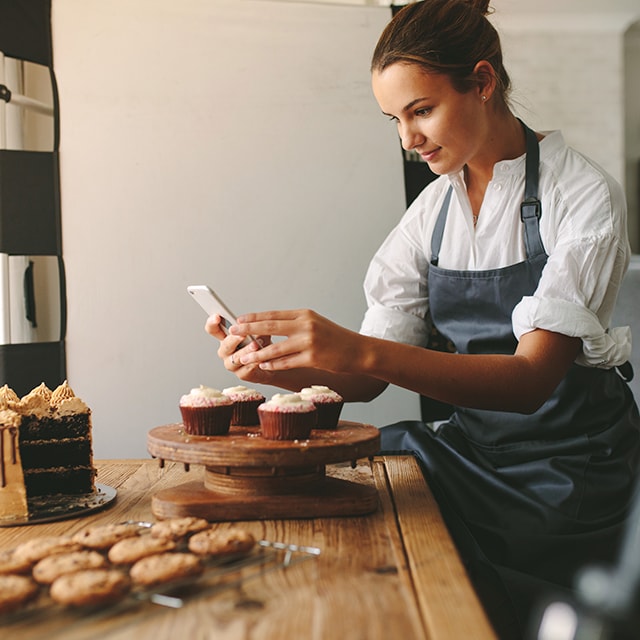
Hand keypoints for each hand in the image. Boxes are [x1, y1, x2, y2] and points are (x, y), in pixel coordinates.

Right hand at [205, 314, 272, 382]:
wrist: (272, 364)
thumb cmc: (262, 346)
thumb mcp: (260, 332)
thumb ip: (256, 328)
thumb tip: (257, 325)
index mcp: (226, 338)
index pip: (213, 330)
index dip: (212, 323)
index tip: (217, 317)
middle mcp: (226, 352)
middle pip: (225, 345)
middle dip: (233, 339)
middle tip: (242, 334)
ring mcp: (232, 364)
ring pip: (235, 358)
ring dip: (245, 351)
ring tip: (255, 345)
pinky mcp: (242, 374)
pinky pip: (246, 369)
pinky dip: (253, 364)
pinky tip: (259, 359)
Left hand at [228, 309, 360, 373]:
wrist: (358, 351)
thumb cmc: (335, 338)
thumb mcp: (315, 323)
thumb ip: (295, 325)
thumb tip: (270, 327)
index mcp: (304, 314)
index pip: (273, 314)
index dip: (254, 317)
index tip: (238, 320)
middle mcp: (305, 325)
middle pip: (270, 327)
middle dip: (248, 330)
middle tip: (232, 332)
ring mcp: (309, 342)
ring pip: (275, 348)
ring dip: (256, 354)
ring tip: (242, 357)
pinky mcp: (312, 358)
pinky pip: (287, 363)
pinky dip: (273, 365)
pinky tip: (263, 367)